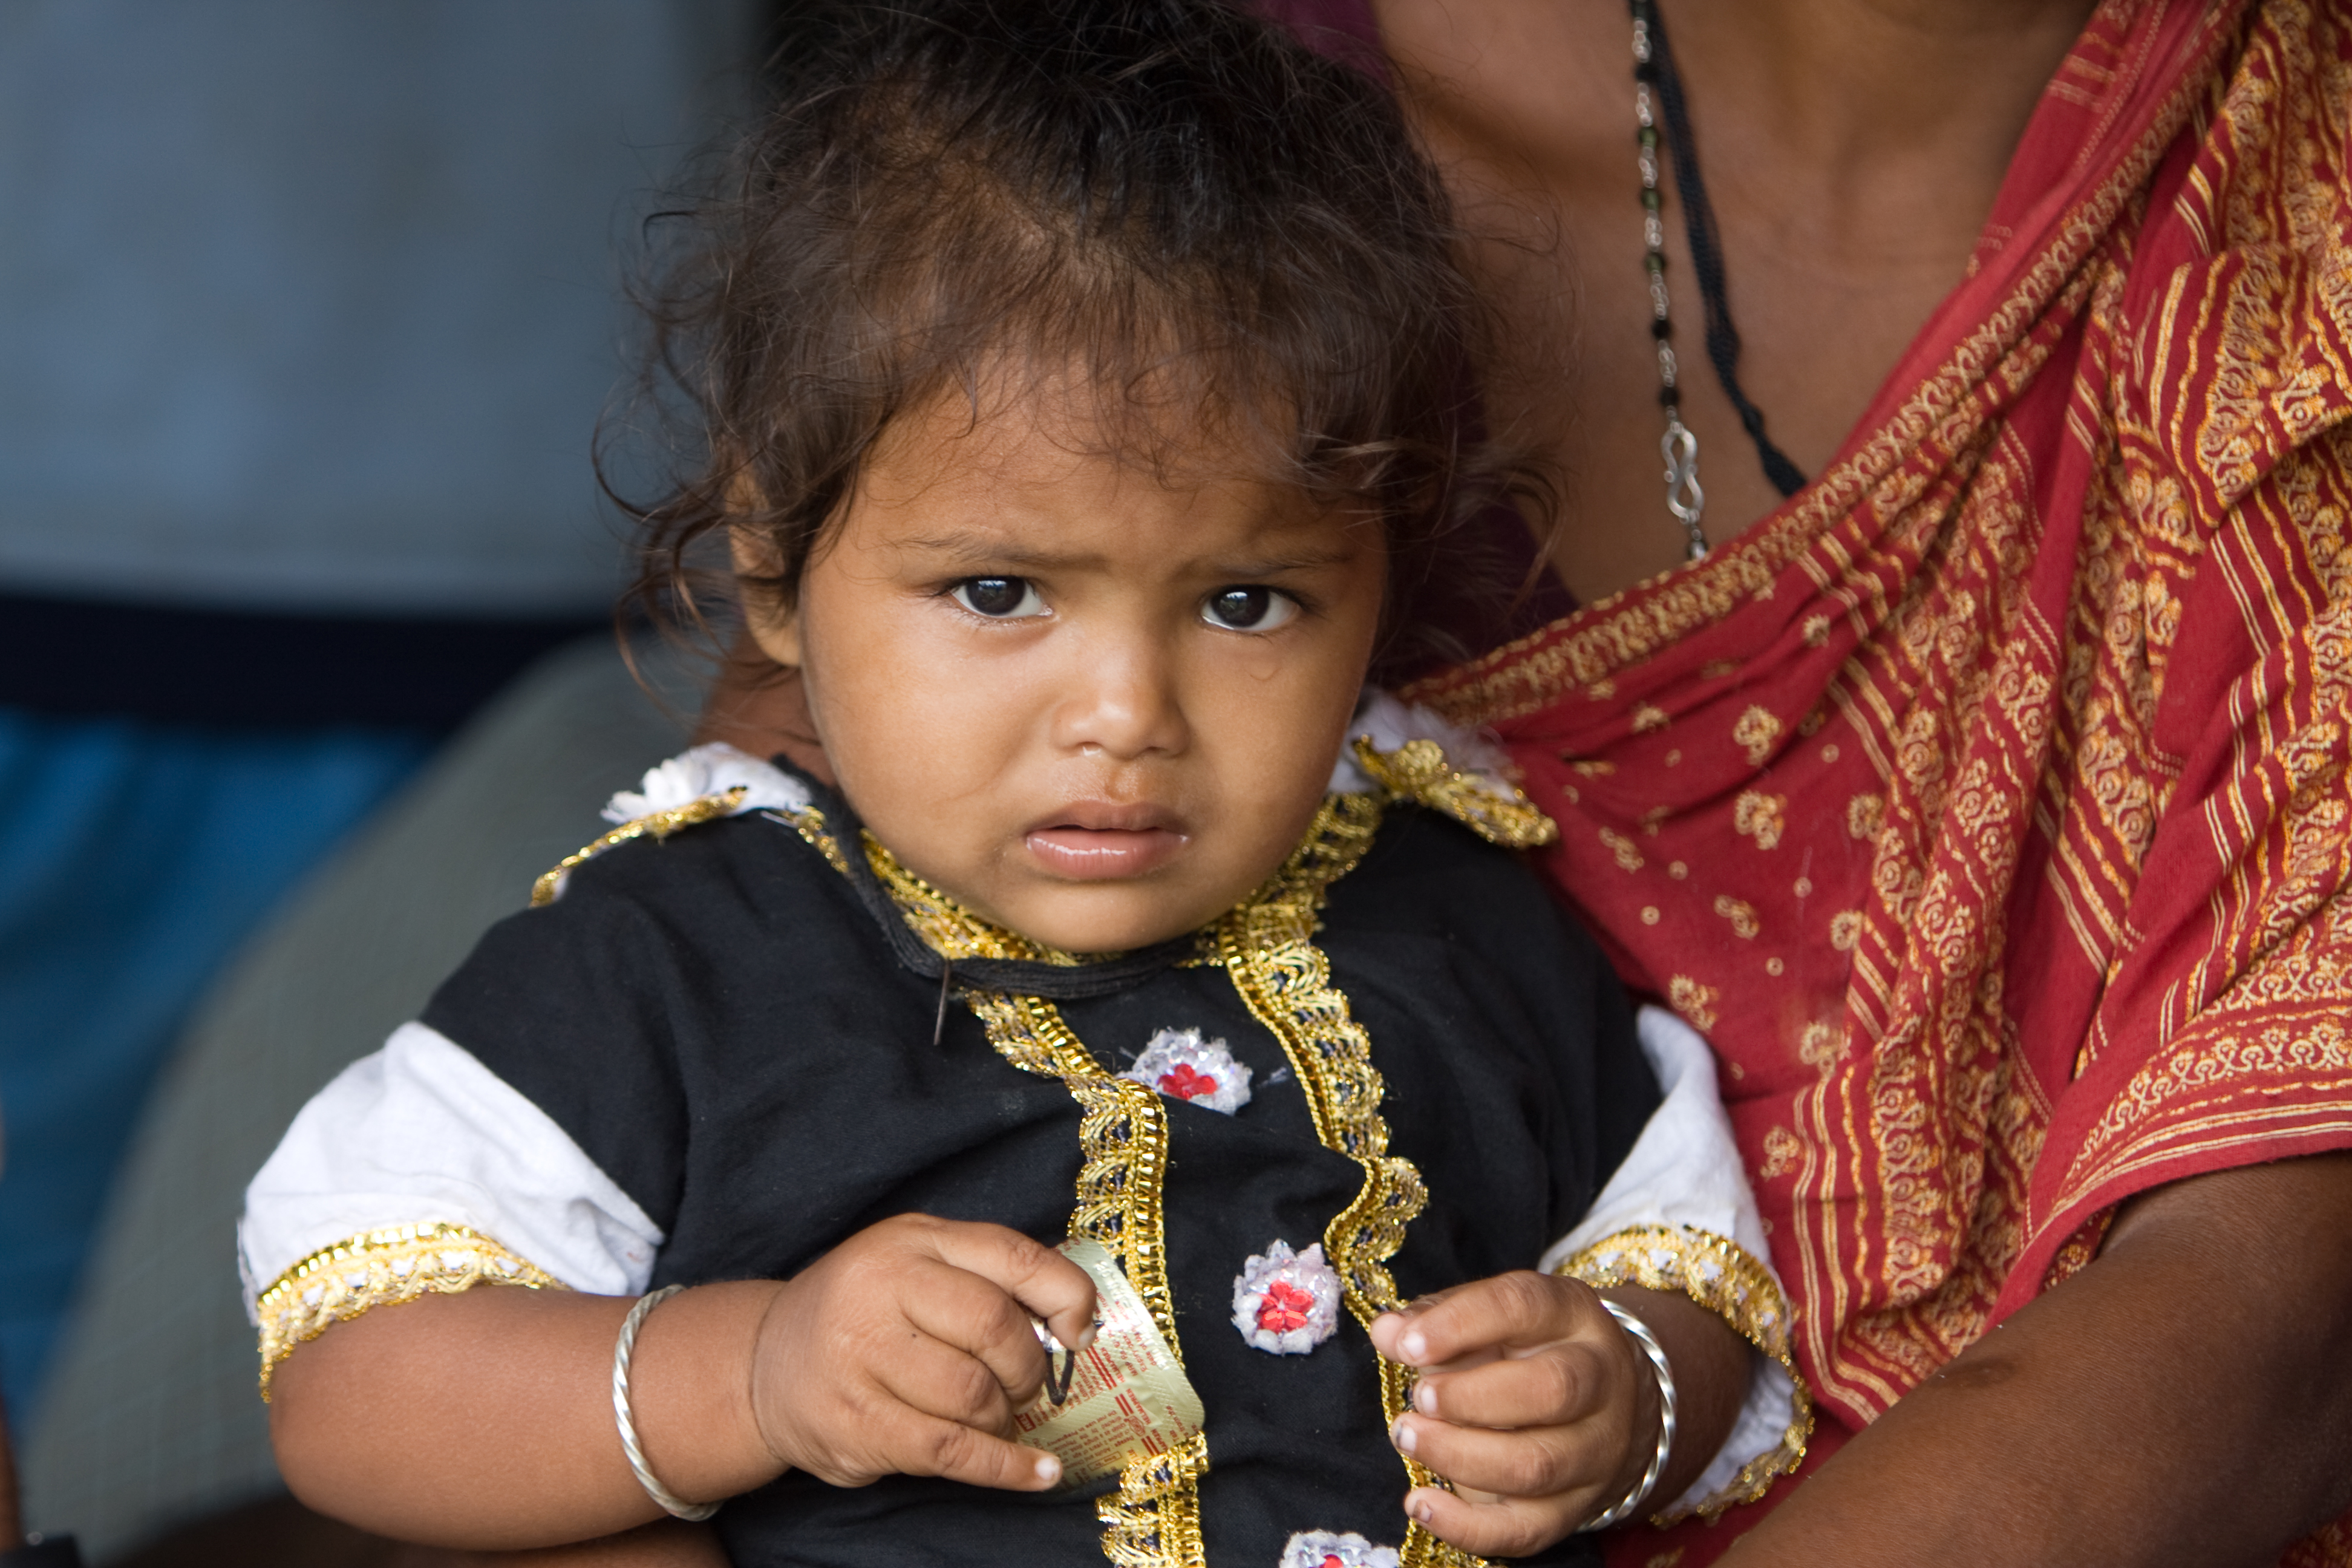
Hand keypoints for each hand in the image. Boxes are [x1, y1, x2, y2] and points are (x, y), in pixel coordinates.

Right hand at [746, 1214, 1096, 1492]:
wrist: (764, 1362)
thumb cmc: (865, 1312)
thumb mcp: (918, 1264)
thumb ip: (989, 1278)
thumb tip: (1077, 1324)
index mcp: (912, 1241)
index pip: (1013, 1256)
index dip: (1066, 1296)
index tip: (1081, 1332)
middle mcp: (881, 1288)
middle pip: (994, 1327)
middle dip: (1027, 1367)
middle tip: (1021, 1385)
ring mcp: (860, 1358)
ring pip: (973, 1394)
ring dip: (1004, 1416)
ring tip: (994, 1416)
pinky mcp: (854, 1425)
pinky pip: (951, 1451)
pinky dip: (1005, 1467)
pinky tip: (1037, 1471)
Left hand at [1369, 1271, 1657, 1557]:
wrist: (1602, 1402)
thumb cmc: (1525, 1349)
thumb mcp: (1487, 1316)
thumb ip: (1434, 1319)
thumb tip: (1388, 1332)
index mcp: (1572, 1313)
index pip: (1522, 1306)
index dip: (1459, 1324)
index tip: (1406, 1345)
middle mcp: (1599, 1379)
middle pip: (1552, 1389)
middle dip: (1471, 1397)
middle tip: (1418, 1399)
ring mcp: (1595, 1449)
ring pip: (1537, 1465)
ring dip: (1459, 1456)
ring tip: (1407, 1436)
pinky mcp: (1576, 1507)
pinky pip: (1527, 1530)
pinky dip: (1466, 1525)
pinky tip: (1419, 1504)